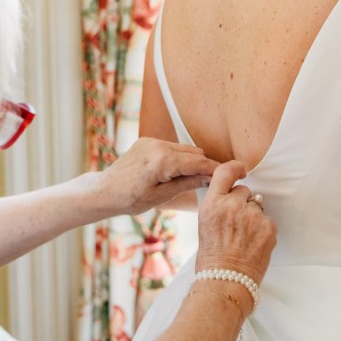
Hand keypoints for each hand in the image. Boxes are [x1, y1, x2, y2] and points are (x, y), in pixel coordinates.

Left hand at [93, 138, 218, 216]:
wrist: (104, 191)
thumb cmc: (130, 199)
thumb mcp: (162, 196)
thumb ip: (188, 183)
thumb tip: (210, 178)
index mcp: (162, 161)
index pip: (199, 162)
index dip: (217, 169)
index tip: (235, 173)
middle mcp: (158, 145)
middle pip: (194, 153)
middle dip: (204, 166)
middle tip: (211, 182)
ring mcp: (152, 141)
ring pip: (184, 149)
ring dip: (191, 161)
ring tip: (192, 179)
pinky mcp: (147, 141)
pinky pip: (172, 147)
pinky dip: (178, 157)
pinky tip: (175, 172)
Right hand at [196, 161, 276, 285]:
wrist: (225, 281)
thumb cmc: (212, 258)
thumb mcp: (205, 224)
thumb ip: (218, 206)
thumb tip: (232, 197)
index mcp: (212, 204)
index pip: (224, 172)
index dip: (235, 168)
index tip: (241, 171)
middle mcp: (232, 205)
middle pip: (244, 191)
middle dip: (242, 203)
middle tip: (236, 225)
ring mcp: (252, 216)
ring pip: (257, 207)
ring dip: (253, 218)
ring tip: (244, 238)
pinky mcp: (268, 227)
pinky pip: (267, 221)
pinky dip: (263, 230)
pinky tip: (253, 244)